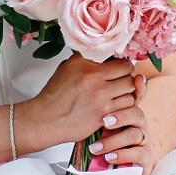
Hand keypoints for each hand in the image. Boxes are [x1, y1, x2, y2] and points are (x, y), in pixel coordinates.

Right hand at [19, 57, 143, 159]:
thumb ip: (85, 60)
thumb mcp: (67, 67)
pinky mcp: (102, 118)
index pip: (123, 64)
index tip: (121, 70)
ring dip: (126, 96)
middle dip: (128, 80)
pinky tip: (114, 108)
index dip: (125, 67)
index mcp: (90, 70)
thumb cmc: (54, 95)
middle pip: (130, 79)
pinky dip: (122, 109)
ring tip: (117, 97)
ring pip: (130, 96)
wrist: (45, 118)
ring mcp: (101, 103)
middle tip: (121, 83)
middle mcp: (98, 85)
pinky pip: (124, 111)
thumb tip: (99, 55)